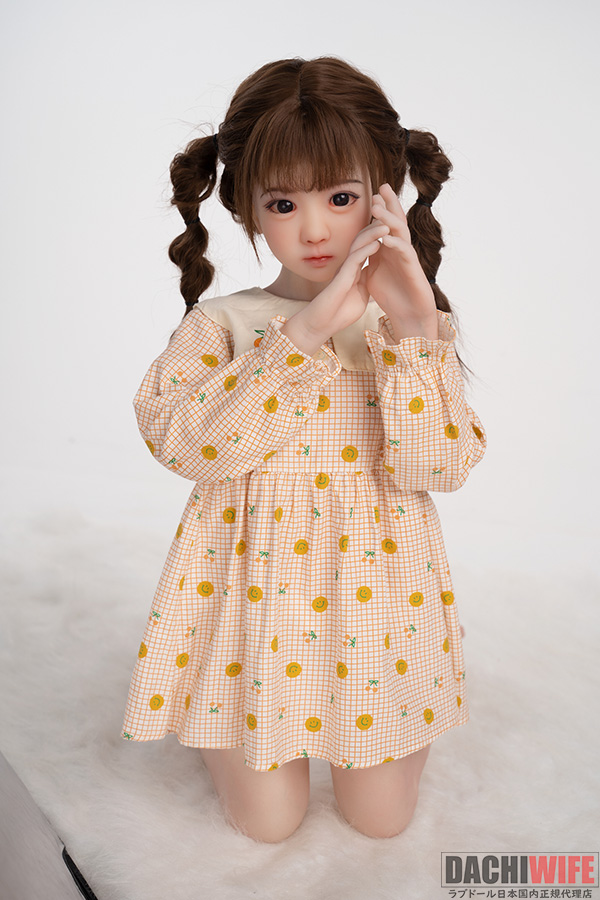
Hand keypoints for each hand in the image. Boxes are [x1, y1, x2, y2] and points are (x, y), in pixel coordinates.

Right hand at [294, 220, 389, 342]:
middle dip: (375, 228)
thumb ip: (366, 285)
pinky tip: (378, 243)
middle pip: (363, 241)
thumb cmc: (339, 314)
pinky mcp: (341, 277)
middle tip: (388, 217)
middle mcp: (349, 266)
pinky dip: (367, 250)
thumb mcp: (360, 297)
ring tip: (386, 224)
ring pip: (359, 245)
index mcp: (354, 270)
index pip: (367, 247)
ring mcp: (344, 270)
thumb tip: (374, 278)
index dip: (378, 236)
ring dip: (373, 234)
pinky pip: (355, 259)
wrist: (322, 325)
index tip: (391, 227)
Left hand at [365, 184, 437, 338]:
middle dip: (390, 204)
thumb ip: (365, 260)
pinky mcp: (413, 270)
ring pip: (400, 233)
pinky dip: (395, 244)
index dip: (381, 209)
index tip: (372, 194)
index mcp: (389, 250)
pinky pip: (405, 252)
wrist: (407, 315)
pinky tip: (387, 238)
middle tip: (382, 186)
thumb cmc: (391, 296)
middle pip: (396, 221)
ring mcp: (407, 258)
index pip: (386, 224)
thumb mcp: (372, 275)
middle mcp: (400, 250)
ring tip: (378, 208)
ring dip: (389, 220)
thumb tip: (355, 252)